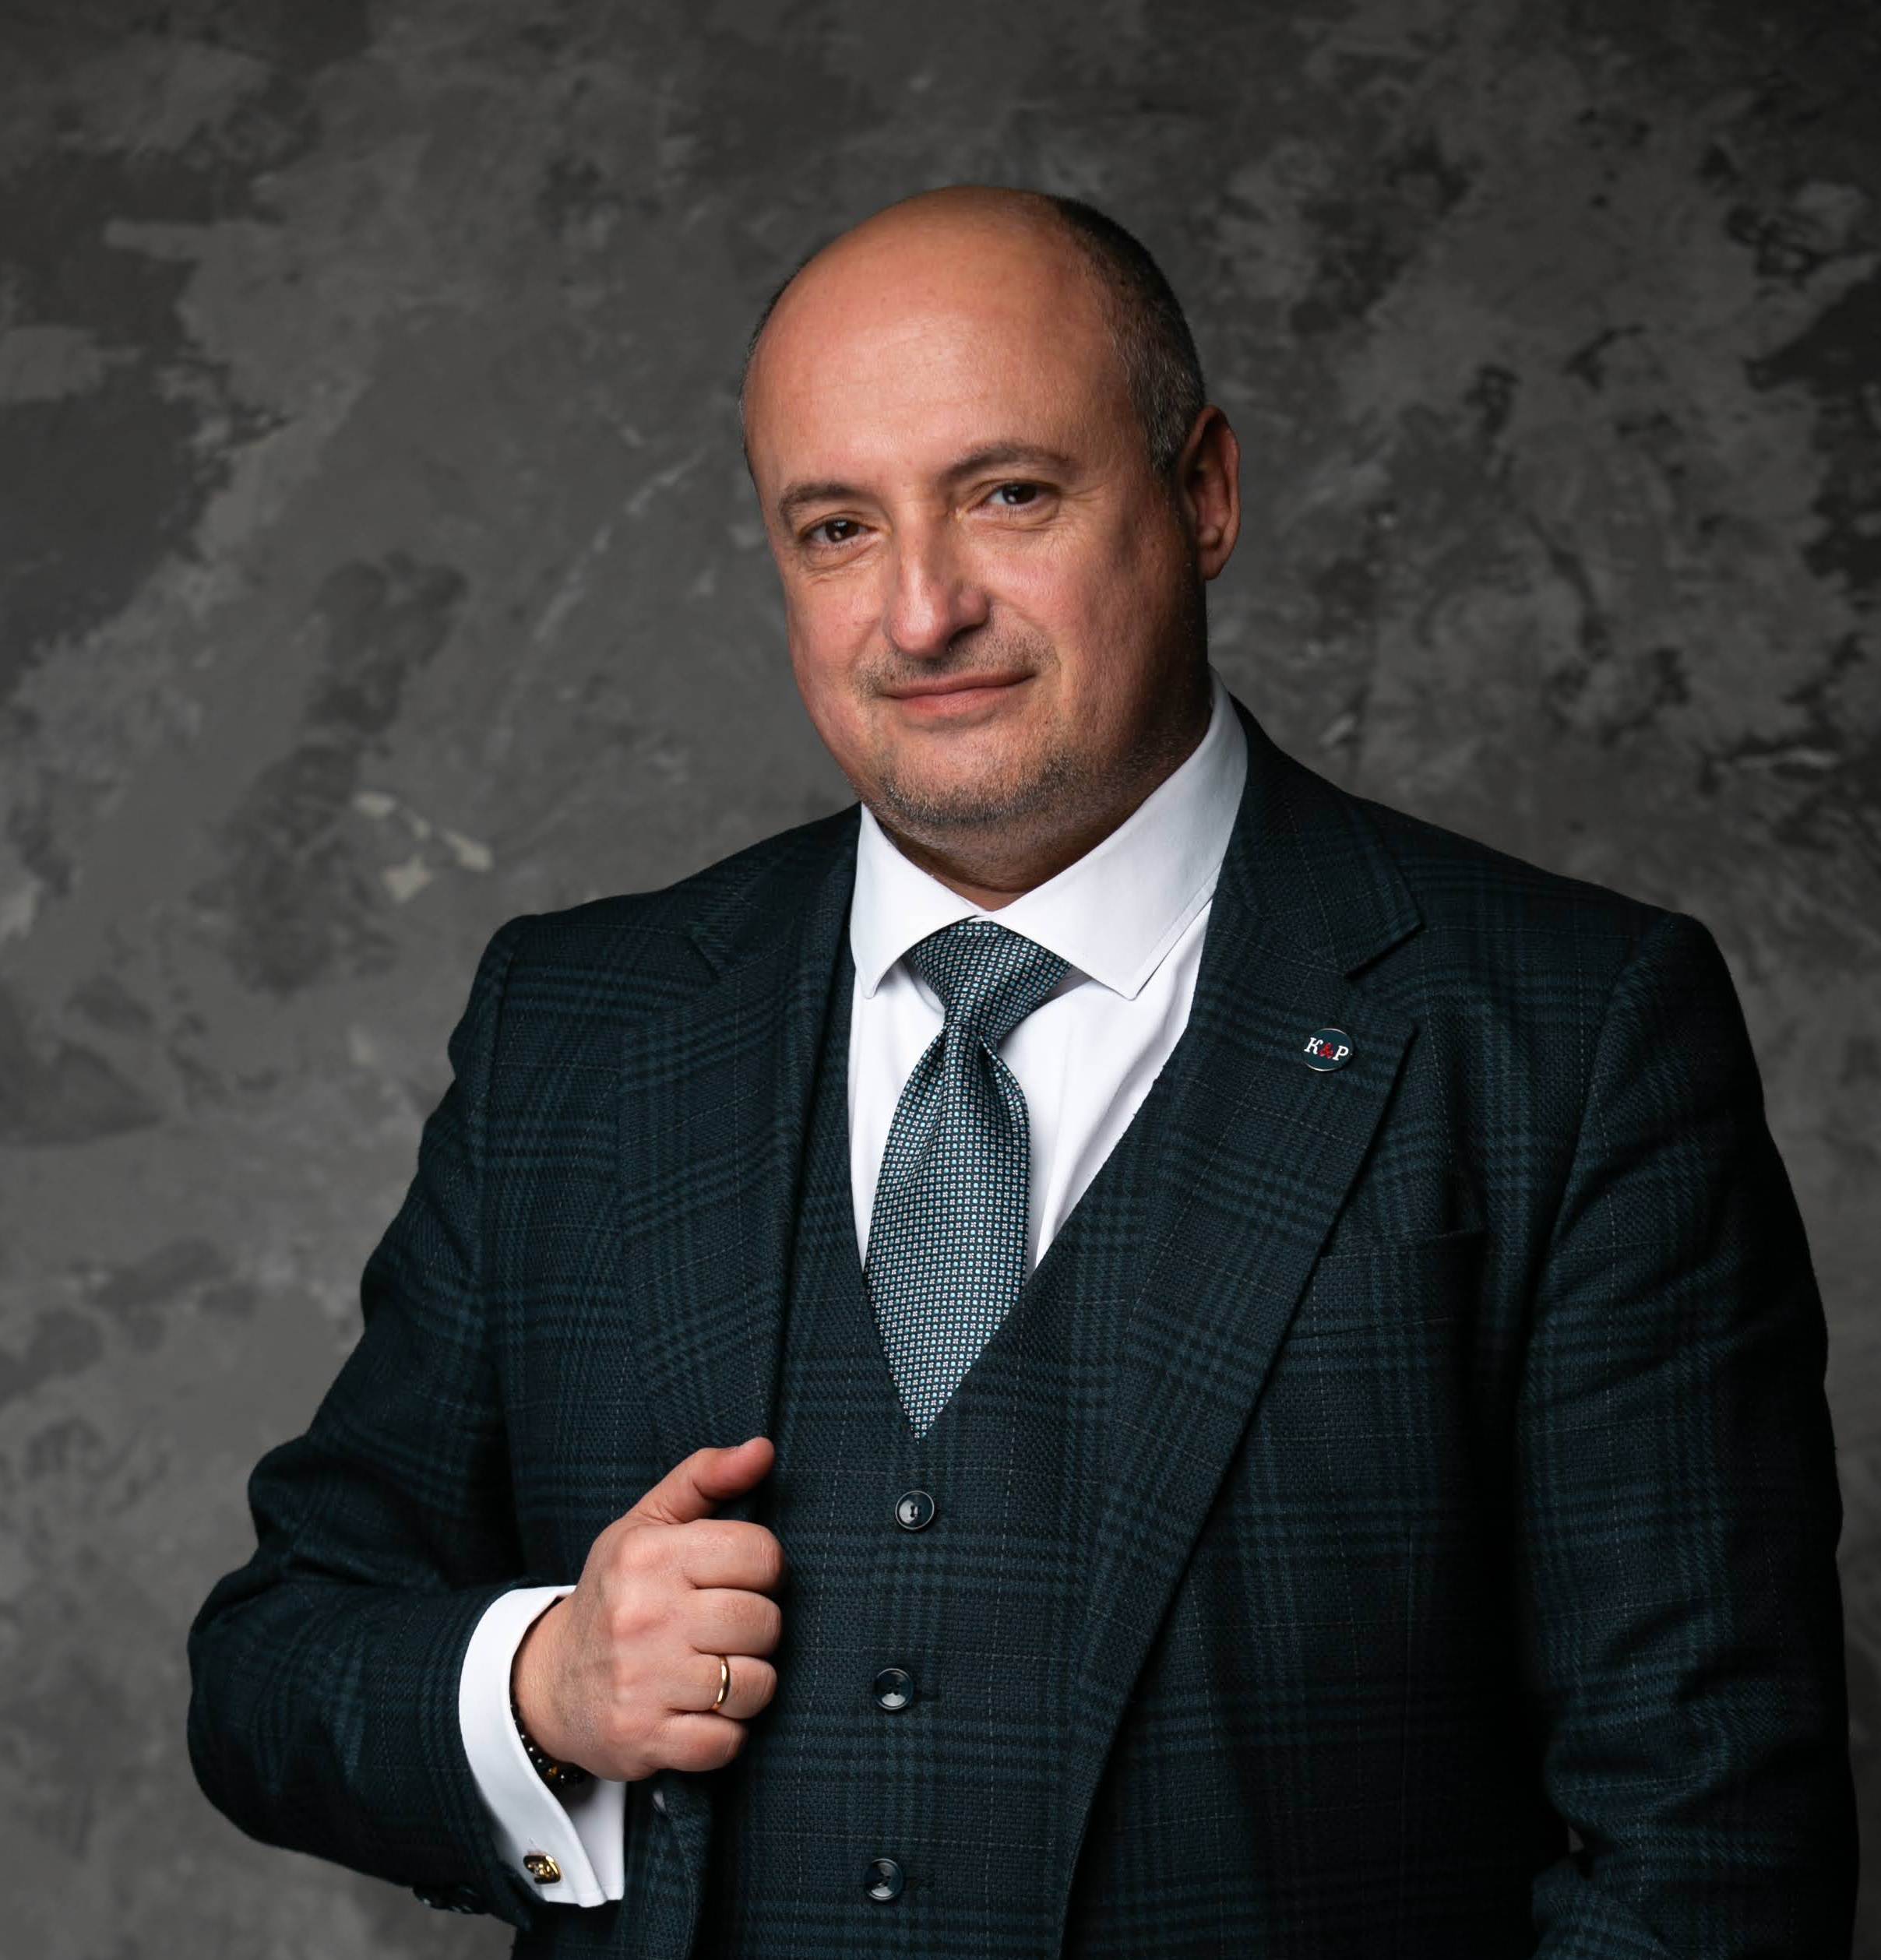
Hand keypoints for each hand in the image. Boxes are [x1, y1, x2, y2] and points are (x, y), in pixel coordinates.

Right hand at [511, 1436, 783, 1780]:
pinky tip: (700, 1712)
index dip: (764, 1569)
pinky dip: (725, 1733)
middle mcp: (644, 1616)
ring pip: (755, 1685)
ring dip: (748, 1684)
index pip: (760, 1554)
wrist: (549, 1682)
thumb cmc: (617, 1593)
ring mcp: (642, 1682)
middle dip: (757, 1628)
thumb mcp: (647, 1524)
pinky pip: (727, 1742)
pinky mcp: (643, 1740)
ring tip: (717, 1670)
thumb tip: (764, 1448)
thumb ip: (705, 1477)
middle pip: (763, 1621)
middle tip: (727, 1629)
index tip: (740, 1579)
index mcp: (649, 1555)